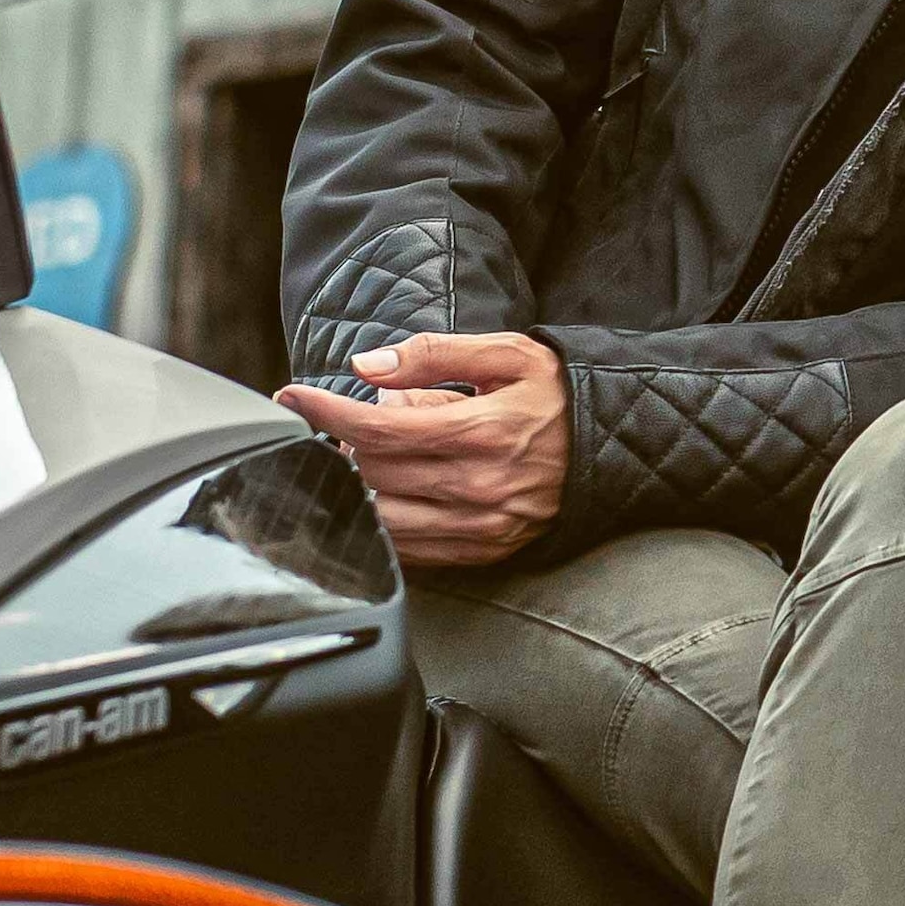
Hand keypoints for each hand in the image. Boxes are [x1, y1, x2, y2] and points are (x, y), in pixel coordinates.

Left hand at [277, 332, 567, 569]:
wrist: (612, 448)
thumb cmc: (554, 395)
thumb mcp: (506, 354)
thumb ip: (434, 355)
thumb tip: (365, 367)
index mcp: (483, 431)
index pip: (378, 430)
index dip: (325, 411)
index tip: (292, 396)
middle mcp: (479, 486)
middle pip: (373, 473)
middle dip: (343, 442)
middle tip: (347, 419)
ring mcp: (481, 527)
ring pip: (383, 517)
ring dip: (359, 485)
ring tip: (369, 455)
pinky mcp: (483, 551)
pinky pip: (411, 549)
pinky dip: (385, 521)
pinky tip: (387, 492)